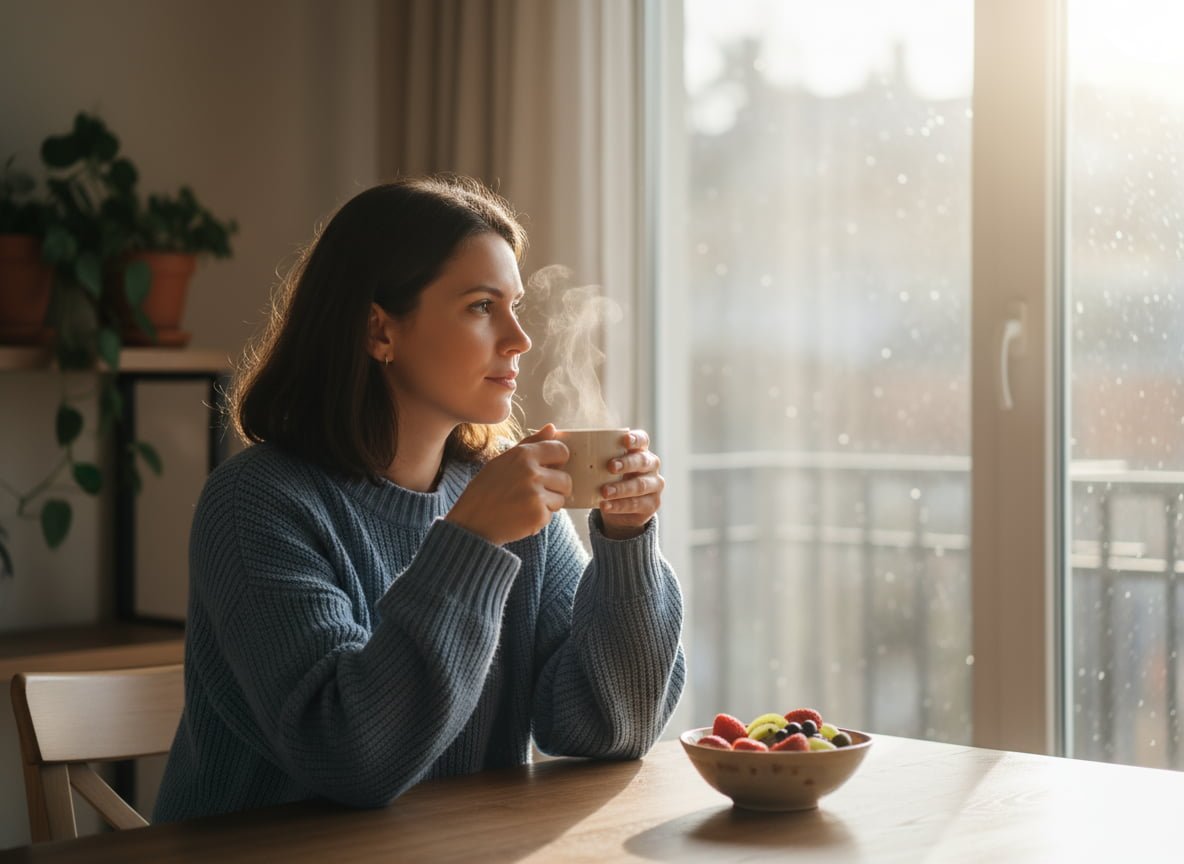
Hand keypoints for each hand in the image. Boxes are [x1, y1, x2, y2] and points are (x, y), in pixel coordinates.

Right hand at [445, 424, 571, 545]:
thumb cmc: (486, 490)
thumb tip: (552, 428)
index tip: (551, 469)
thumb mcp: (503, 460)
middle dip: (555, 488)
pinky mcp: (538, 515)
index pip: (561, 451)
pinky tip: (522, 516)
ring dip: (548, 504)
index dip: (559, 461)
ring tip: (526, 505)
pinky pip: (551, 515)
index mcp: (523, 455)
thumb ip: (530, 443)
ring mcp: (536, 495)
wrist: (471, 523)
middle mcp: (532, 473)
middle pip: (566, 479)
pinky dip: (539, 518)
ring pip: (561, 499)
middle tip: (535, 493)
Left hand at [598, 429, 663, 539]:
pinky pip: (636, 505)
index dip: (636, 439)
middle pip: (643, 461)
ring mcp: (654, 485)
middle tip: (610, 466)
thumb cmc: (609, 479)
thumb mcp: (603, 466)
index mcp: (640, 451)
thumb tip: (556, 435)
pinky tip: (605, 506)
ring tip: (604, 492)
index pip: (642, 440)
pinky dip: (619, 506)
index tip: (625, 440)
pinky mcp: (652, 504)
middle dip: (627, 464)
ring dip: (621, 488)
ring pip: (640, 485)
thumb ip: (589, 453)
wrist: (619, 509)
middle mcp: (651, 466)